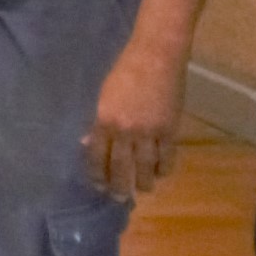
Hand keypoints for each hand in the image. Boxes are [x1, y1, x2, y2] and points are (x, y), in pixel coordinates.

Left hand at [87, 37, 185, 201]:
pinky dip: (164, 168)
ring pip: (146, 167)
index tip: (98, 185)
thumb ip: (97, 121)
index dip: (97, 174)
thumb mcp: (102, 95)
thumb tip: (86, 143)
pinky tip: (161, 173)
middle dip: (119, 186)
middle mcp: (125, 130)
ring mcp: (149, 131)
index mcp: (104, 120)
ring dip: (144, 182)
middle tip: (119, 198)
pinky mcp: (170, 129)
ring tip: (143, 189)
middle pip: (121, 167)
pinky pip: (167, 156)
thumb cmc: (125, 71)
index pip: (96, 156)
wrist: (156, 57)